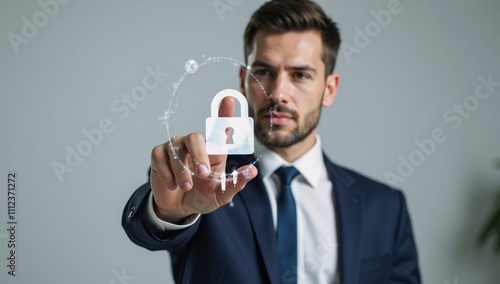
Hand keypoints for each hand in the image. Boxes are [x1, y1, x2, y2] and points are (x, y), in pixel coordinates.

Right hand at [150, 97, 257, 223]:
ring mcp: (175, 148)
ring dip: (182, 171)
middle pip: (195, 137)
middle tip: (203, 174)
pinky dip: (167, 173)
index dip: (224, 113)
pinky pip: (160, 157)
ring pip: (176, 150)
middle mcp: (195, 145)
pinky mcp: (159, 155)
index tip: (229, 99)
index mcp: (213, 152)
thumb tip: (252, 171)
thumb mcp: (221, 195)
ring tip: (186, 188)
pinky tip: (173, 185)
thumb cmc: (203, 196)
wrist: (179, 208)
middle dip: (199, 156)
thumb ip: (235, 183)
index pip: (219, 128)